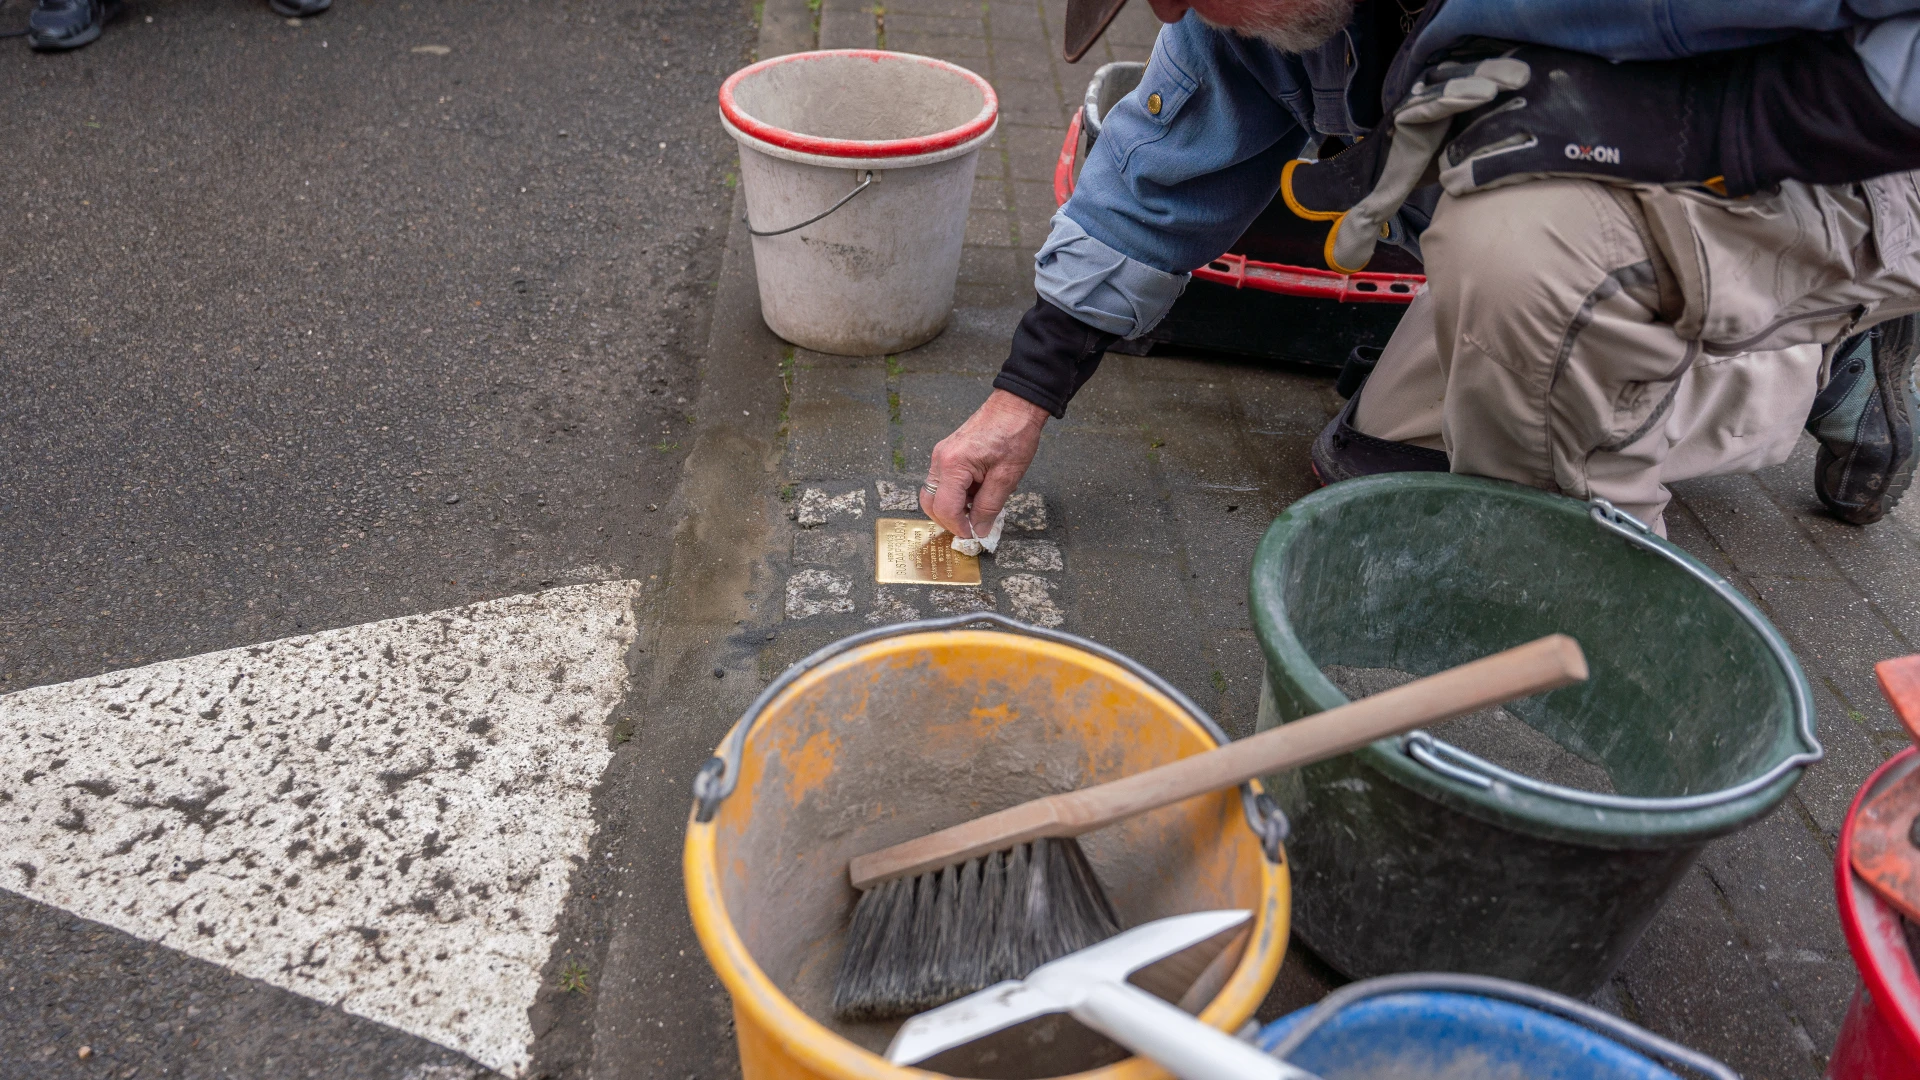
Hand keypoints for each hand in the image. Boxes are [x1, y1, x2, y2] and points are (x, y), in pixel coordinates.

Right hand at [921, 390, 1049, 539]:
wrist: (1016, 405)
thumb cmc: (1014, 434)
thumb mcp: (1006, 477)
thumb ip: (989, 506)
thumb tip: (979, 529)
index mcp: (953, 464)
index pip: (945, 508)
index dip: (959, 527)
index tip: (974, 537)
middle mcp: (941, 459)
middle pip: (931, 503)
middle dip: (949, 521)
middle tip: (972, 529)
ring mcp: (942, 455)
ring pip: (936, 493)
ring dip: (954, 508)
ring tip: (979, 510)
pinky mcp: (948, 453)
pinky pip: (944, 482)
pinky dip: (957, 494)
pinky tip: (978, 494)